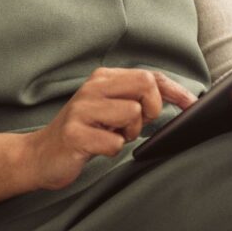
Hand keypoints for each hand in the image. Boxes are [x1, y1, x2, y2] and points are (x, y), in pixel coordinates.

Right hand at [24, 68, 195, 189]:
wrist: (39, 155)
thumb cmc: (84, 131)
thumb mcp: (111, 107)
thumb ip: (137, 99)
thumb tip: (178, 99)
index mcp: (104, 78)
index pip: (150, 76)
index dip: (175, 90)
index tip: (191, 105)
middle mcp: (93, 87)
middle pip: (145, 86)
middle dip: (151, 109)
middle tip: (135, 125)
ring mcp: (82, 109)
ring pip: (133, 114)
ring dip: (129, 133)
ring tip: (110, 135)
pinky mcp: (74, 134)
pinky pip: (114, 144)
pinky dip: (112, 150)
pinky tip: (96, 148)